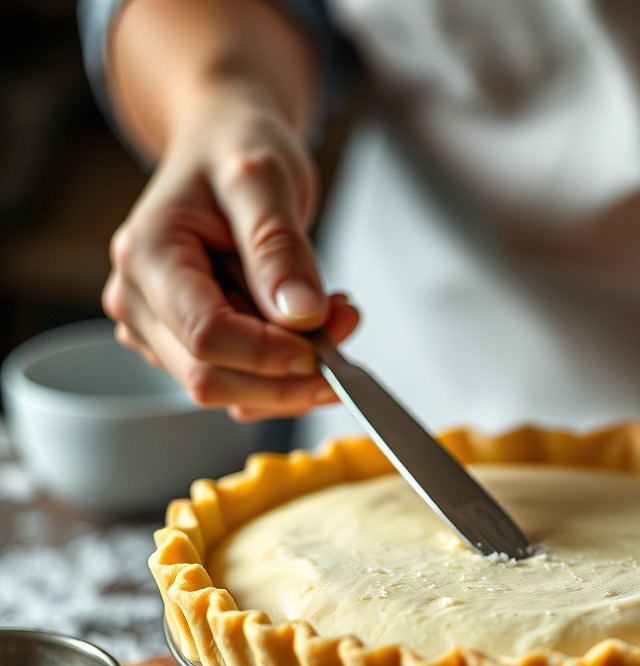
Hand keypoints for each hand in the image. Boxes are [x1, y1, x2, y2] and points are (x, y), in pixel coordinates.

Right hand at [102, 93, 358, 420]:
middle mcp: (139, 301)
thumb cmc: (235, 150)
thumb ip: (280, 246)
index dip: (271, 353)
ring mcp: (158, 330)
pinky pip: (240, 385)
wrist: (223, 146)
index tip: (328, 342)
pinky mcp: (185, 346)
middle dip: (289, 372)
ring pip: (230, 392)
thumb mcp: (265, 178)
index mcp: (147, 255)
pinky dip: (284, 372)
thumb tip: (302, 314)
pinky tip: (311, 329)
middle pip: (212, 378)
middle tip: (347, 326)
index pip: (207, 336)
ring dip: (292, 375)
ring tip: (335, 315)